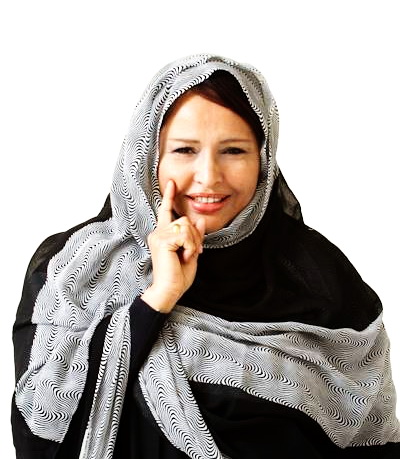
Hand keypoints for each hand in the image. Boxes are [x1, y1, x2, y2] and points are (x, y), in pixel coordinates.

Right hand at [141, 180, 204, 312]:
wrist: (169, 290)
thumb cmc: (178, 276)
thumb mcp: (191, 252)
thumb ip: (195, 236)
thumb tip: (201, 220)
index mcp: (163, 234)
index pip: (166, 211)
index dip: (169, 196)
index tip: (172, 183)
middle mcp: (158, 232)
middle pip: (184, 219)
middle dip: (195, 235)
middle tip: (194, 252)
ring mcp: (158, 235)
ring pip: (186, 225)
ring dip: (193, 242)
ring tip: (188, 255)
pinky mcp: (162, 240)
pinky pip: (185, 234)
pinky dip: (190, 246)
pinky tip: (184, 256)